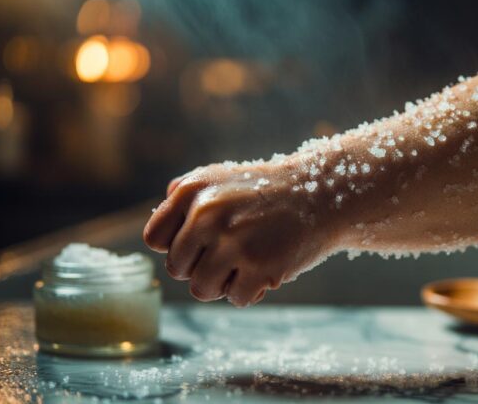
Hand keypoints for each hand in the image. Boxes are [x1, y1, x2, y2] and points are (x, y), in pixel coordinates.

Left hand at [143, 158, 336, 306]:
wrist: (321, 194)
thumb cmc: (266, 191)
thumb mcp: (219, 178)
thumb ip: (183, 197)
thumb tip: (158, 234)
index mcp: (191, 191)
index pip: (155, 240)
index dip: (178, 246)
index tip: (202, 242)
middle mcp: (207, 213)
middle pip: (177, 269)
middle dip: (201, 267)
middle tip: (229, 254)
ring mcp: (233, 241)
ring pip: (201, 289)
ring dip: (223, 284)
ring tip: (245, 263)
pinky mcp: (260, 266)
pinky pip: (236, 299)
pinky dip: (251, 291)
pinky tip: (266, 269)